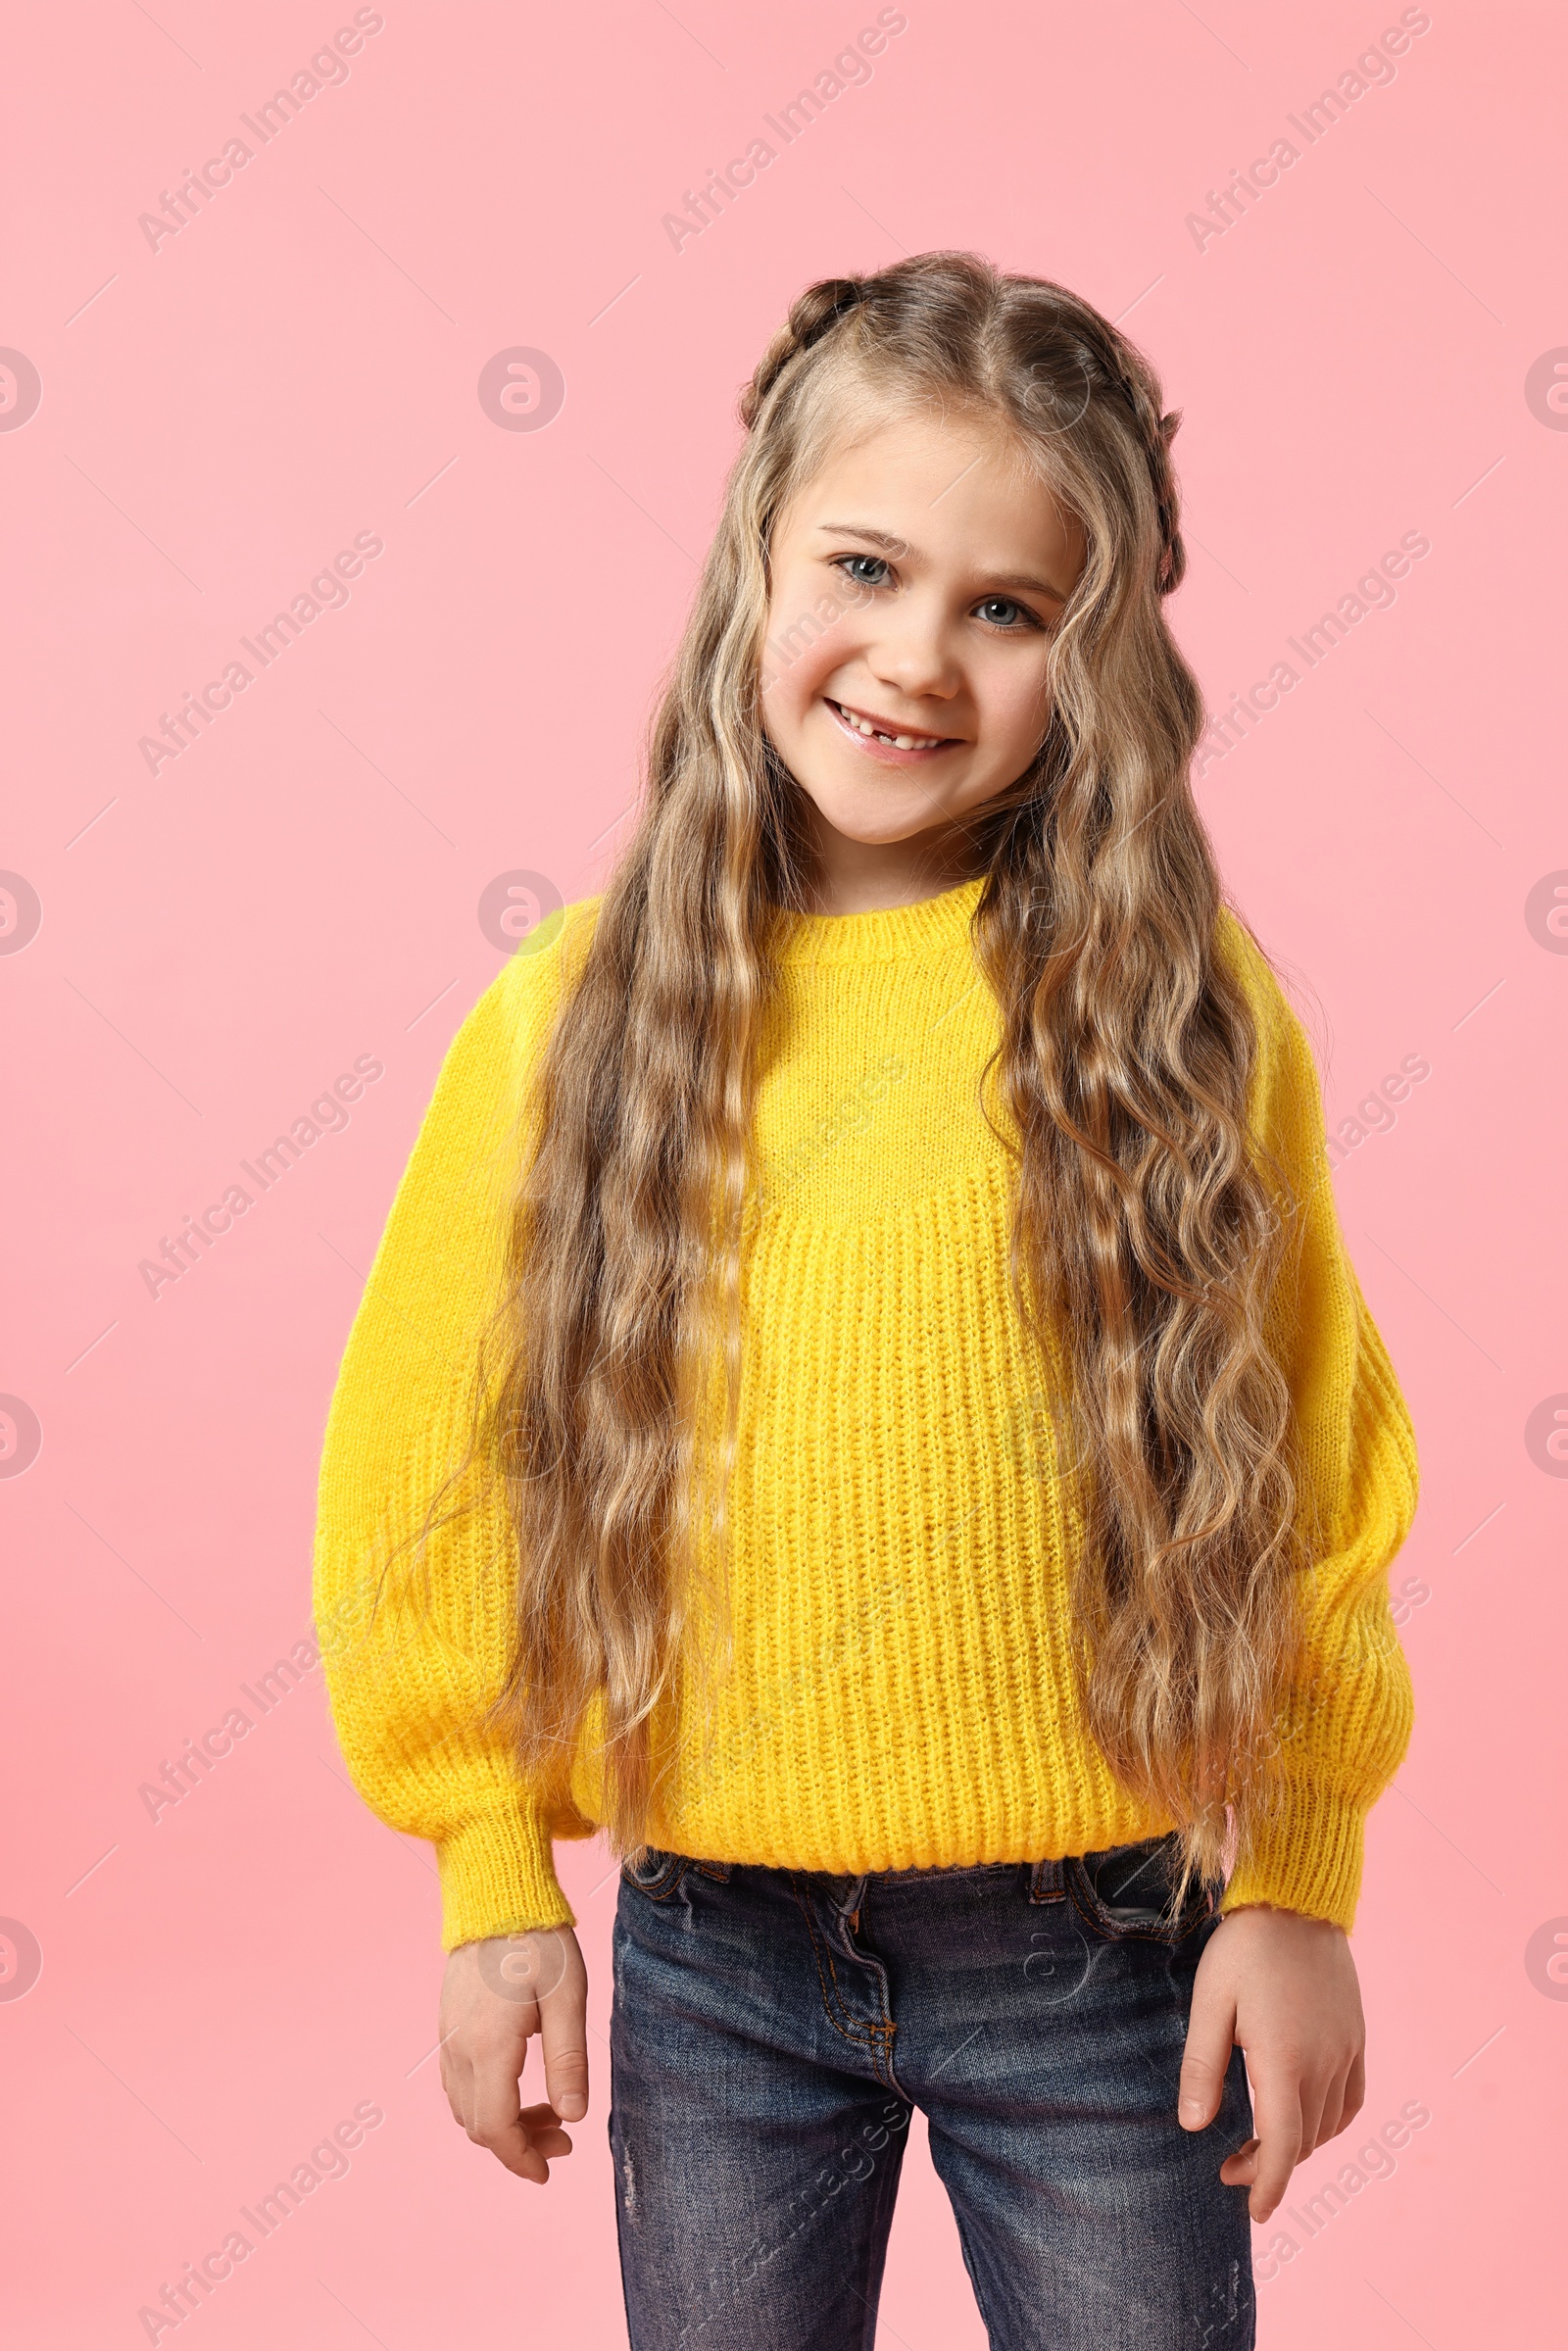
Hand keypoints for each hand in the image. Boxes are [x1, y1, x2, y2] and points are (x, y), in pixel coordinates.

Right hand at [438, 1926, 588, 2184]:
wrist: (495, 1896)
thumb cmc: (538, 1941)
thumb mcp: (567, 1998)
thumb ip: (568, 2060)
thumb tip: (573, 2118)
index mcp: (490, 2046)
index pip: (496, 2127)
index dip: (521, 2159)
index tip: (550, 2171)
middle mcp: (459, 2048)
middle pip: (479, 2125)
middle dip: (519, 2145)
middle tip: (564, 2138)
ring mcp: (448, 2037)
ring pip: (466, 2108)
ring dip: (503, 2124)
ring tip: (550, 2112)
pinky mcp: (449, 2025)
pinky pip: (460, 2084)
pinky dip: (488, 2101)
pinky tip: (521, 2086)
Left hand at [1178, 1904, 1365, 2223]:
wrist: (1296, 1900)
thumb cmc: (1244, 1949)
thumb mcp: (1210, 2001)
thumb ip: (1203, 2065)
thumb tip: (1195, 2126)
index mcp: (1285, 2059)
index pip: (1283, 2144)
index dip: (1269, 2184)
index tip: (1254, 2212)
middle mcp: (1324, 2062)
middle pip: (1303, 2140)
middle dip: (1269, 2166)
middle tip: (1229, 2168)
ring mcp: (1346, 2050)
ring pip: (1328, 2124)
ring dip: (1297, 2145)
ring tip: (1260, 2145)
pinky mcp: (1356, 2036)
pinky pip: (1351, 2099)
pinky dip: (1329, 2122)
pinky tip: (1304, 2117)